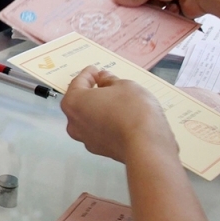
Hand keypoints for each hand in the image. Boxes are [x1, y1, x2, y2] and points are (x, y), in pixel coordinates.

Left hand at [60, 66, 176, 163]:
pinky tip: (119, 117)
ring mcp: (86, 139)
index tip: (95, 70)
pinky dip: (106, 122)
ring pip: (89, 118)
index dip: (88, 74)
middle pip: (80, 102)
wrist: (146, 146)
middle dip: (91, 92)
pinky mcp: (100, 150)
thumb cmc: (132, 110)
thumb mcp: (123, 85)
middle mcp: (74, 123)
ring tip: (115, 100)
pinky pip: (100, 130)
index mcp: (73, 103)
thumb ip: (109, 80)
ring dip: (98, 108)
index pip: (78, 83)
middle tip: (104, 83)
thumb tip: (104, 79)